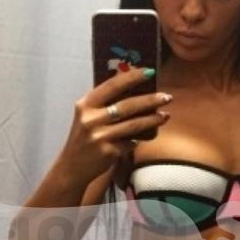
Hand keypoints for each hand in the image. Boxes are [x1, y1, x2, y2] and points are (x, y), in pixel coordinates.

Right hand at [60, 66, 171, 183]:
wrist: (72, 167)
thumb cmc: (84, 139)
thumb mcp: (87, 117)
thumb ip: (104, 105)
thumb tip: (137, 91)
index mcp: (85, 105)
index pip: (112, 85)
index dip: (132, 77)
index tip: (150, 72)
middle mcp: (91, 119)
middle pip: (127, 105)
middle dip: (150, 100)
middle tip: (167, 97)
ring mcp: (100, 136)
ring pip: (134, 124)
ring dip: (153, 119)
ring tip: (165, 115)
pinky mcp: (108, 152)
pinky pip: (131, 142)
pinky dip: (139, 139)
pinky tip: (146, 136)